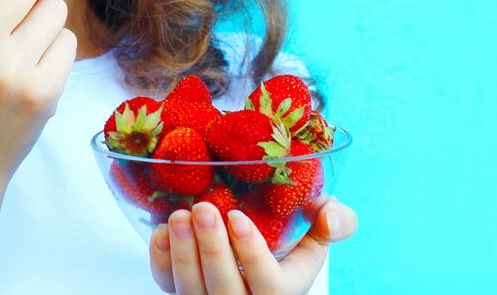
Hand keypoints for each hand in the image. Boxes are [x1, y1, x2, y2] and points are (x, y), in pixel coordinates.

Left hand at [148, 198, 357, 293]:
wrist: (255, 230)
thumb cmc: (294, 228)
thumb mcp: (321, 224)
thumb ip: (336, 220)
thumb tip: (328, 218)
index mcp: (285, 288)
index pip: (270, 287)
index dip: (252, 256)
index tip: (237, 217)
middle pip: (226, 292)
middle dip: (212, 250)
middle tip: (203, 209)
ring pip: (192, 292)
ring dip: (183, 254)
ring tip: (179, 216)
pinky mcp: (183, 289)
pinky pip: (166, 284)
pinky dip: (161, 260)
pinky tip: (162, 231)